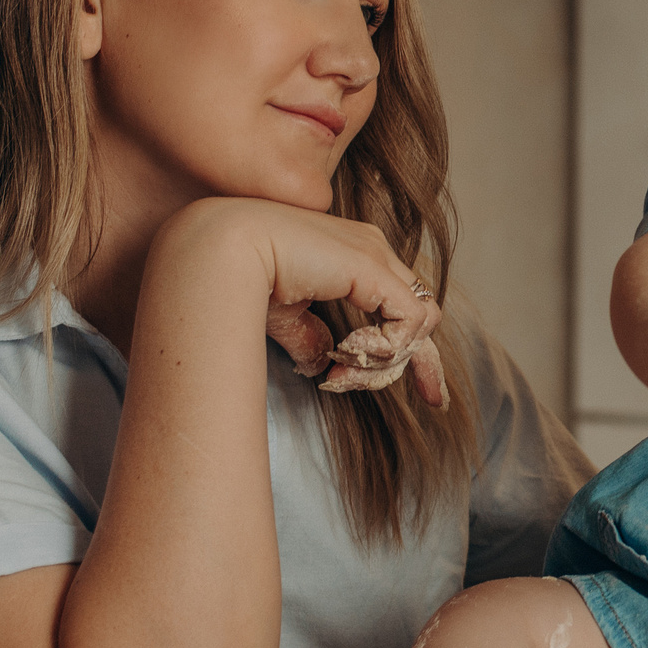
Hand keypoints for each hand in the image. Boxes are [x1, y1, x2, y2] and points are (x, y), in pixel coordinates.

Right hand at [176, 199, 449, 408]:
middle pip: (421, 313)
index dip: (410, 348)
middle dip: (425, 360)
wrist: (215, 251)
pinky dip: (386, 349)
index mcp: (354, 254)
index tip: (426, 391)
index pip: (402, 305)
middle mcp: (371, 248)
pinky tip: (346, 356)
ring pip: (418, 320)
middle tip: (432, 399)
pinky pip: (408, 319)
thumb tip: (322, 364)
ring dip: (385, 362)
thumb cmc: (237, 276)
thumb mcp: (284, 315)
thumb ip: (309, 337)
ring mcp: (373, 253)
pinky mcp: (370, 265)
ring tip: (340, 374)